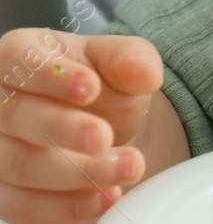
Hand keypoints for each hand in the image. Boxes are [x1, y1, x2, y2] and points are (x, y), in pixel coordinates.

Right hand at [0, 29, 162, 222]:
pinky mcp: (4, 192)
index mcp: (17, 58)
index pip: (19, 61)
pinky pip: (23, 206)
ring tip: (129, 168)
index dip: (53, 76)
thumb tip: (146, 73)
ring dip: (78, 173)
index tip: (92, 88)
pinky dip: (67, 207)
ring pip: (22, 166)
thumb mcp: (117, 61)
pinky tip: (106, 197)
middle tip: (106, 138)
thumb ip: (130, 59)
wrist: (96, 121)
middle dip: (66, 130)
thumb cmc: (95, 82)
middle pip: (18, 118)